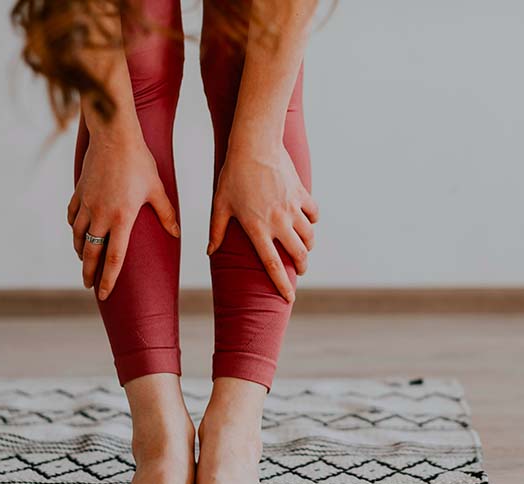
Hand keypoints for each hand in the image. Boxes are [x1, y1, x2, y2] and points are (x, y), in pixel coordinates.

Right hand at [68, 132, 178, 299]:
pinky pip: (72, 217)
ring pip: (78, 236)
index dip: (108, 279)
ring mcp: (87, 204)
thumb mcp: (157, 189)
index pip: (114, 258)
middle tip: (89, 286)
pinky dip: (74, 228)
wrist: (114, 136)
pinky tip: (78, 232)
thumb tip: (177, 233)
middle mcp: (101, 215)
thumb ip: (166, 214)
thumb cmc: (139, 162)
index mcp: (122, 219)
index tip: (104, 294)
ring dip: (80, 252)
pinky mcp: (79, 193)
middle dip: (88, 273)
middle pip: (90, 253)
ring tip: (84, 261)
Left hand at [208, 143, 317, 302]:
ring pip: (309, 236)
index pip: (272, 264)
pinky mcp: (301, 194)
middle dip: (301, 266)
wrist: (255, 144)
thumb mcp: (220, 204)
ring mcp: (292, 208)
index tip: (289, 299)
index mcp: (257, 229)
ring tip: (304, 248)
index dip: (282, 284)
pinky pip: (313, 213)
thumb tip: (210, 251)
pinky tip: (308, 221)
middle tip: (300, 269)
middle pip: (297, 254)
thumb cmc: (233, 174)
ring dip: (308, 246)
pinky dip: (312, 220)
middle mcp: (278, 222)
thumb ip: (217, 230)